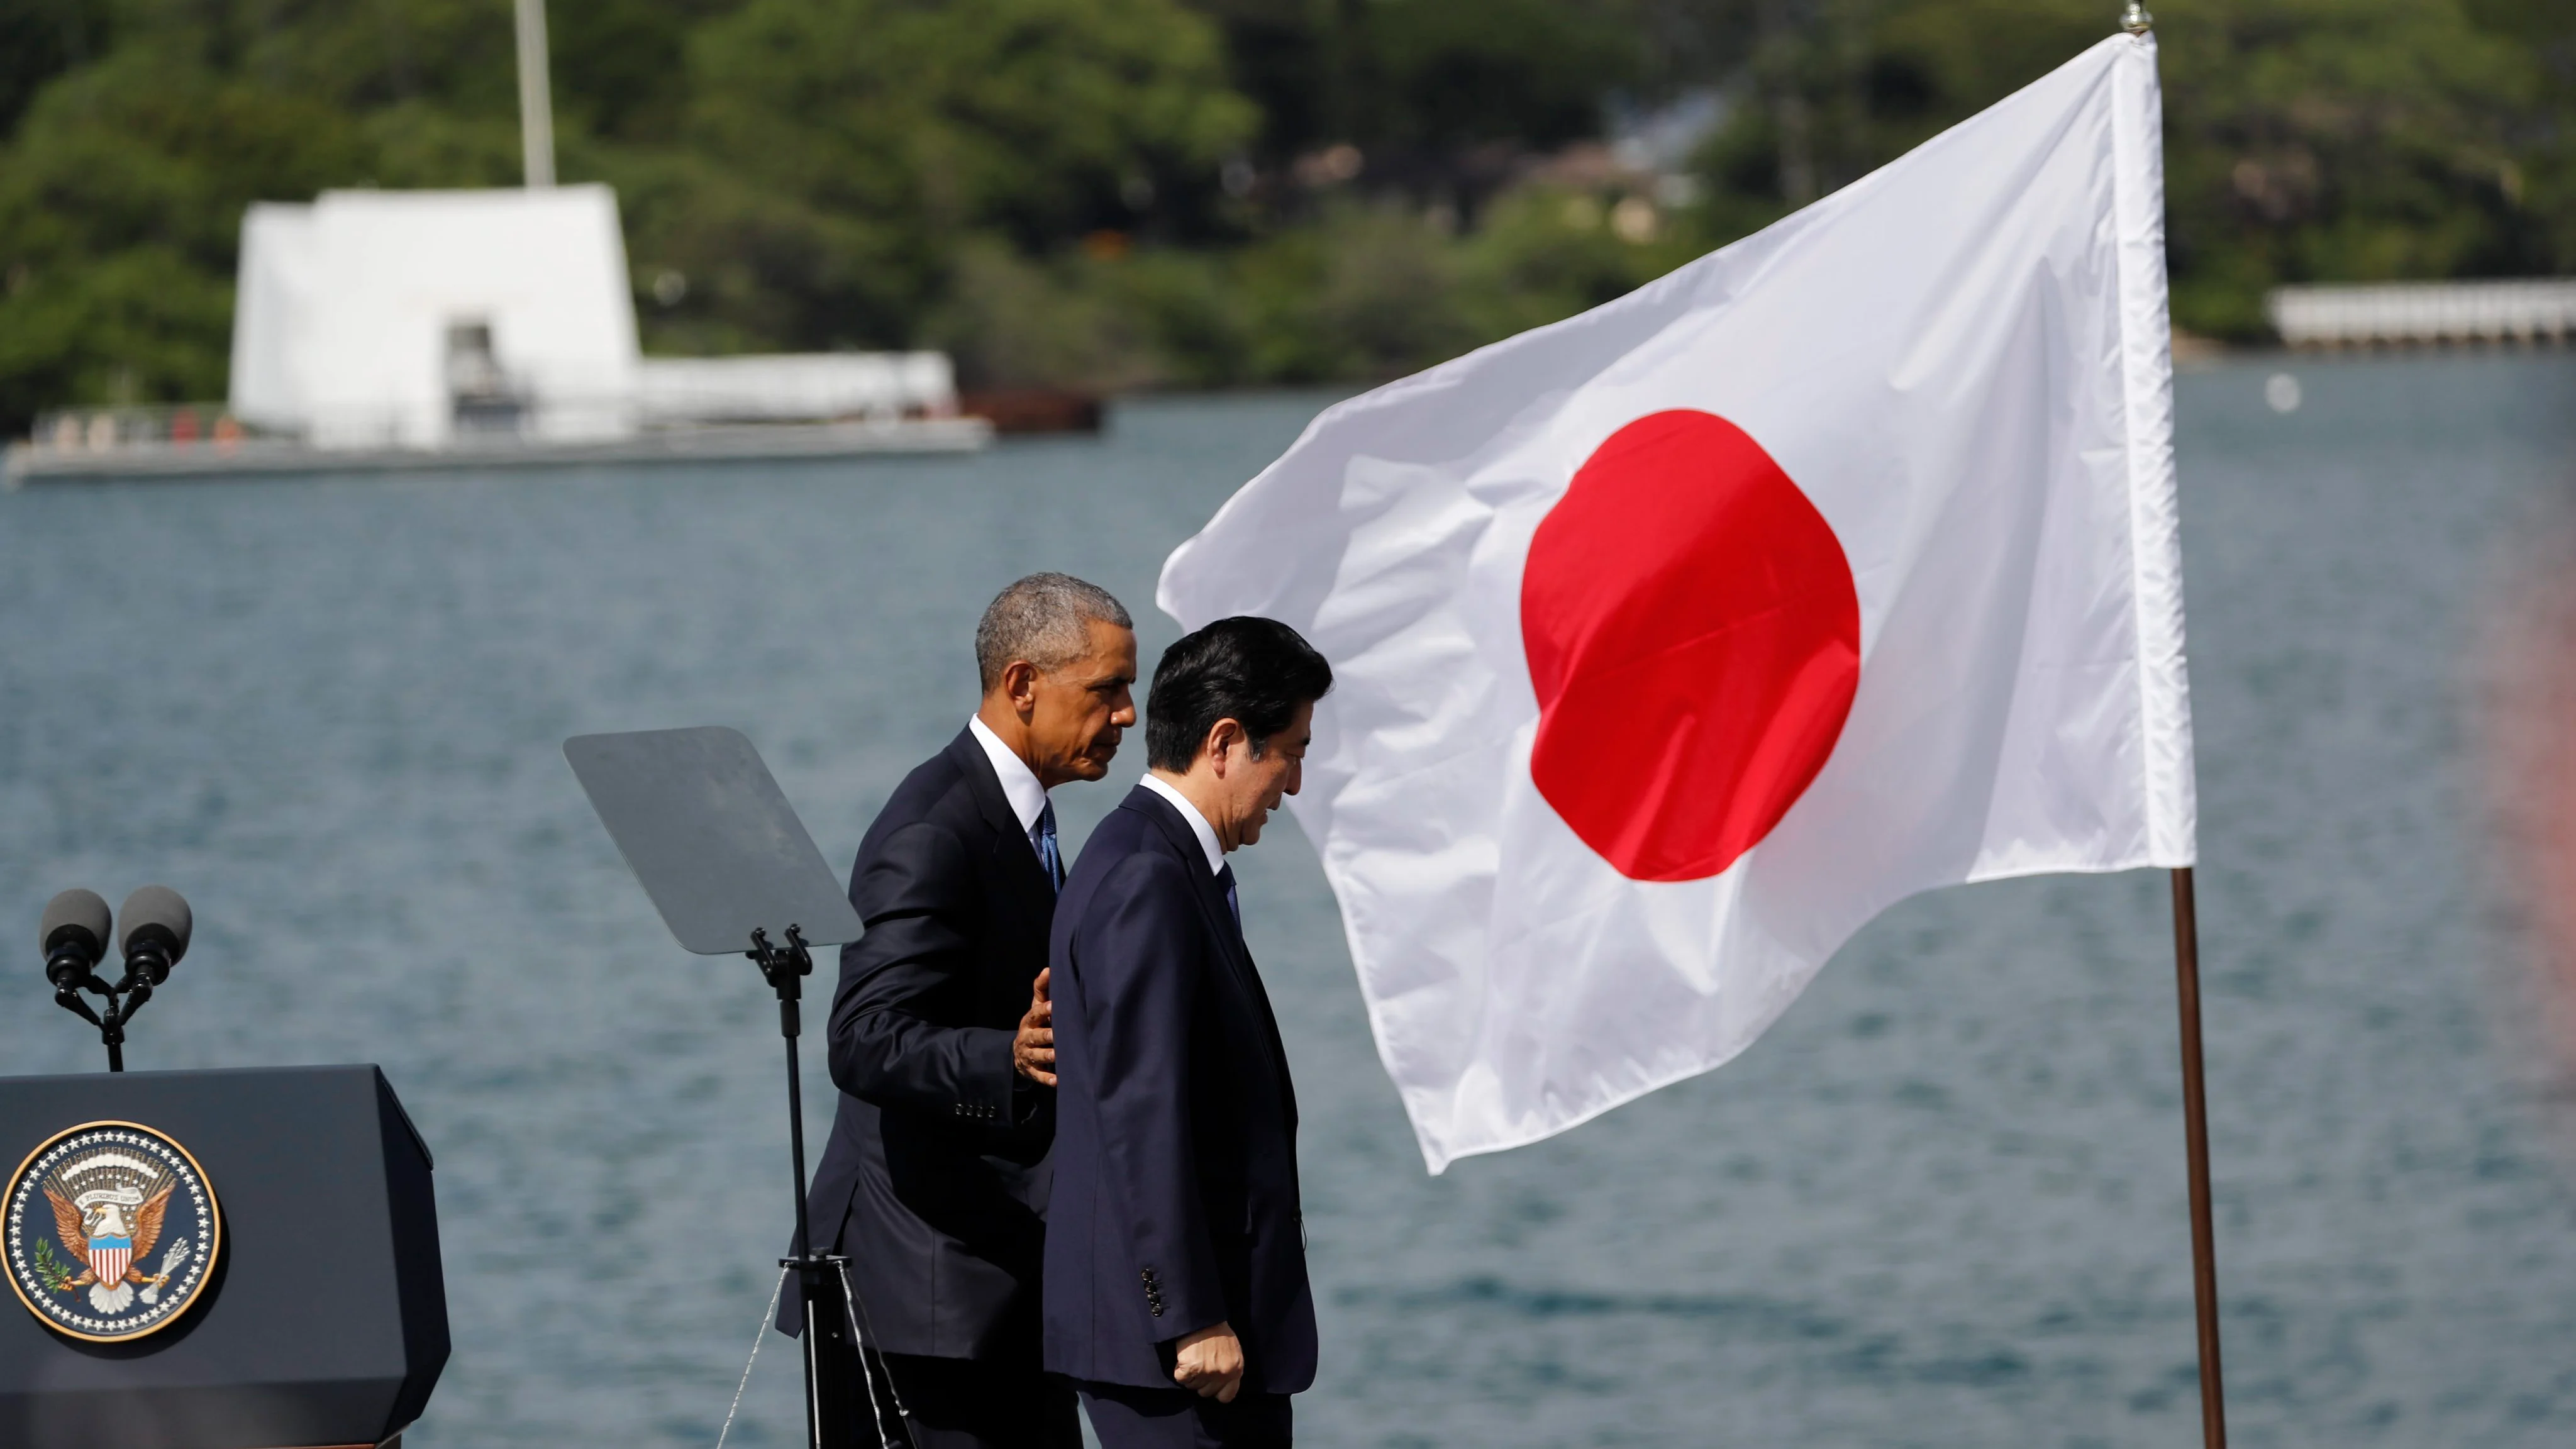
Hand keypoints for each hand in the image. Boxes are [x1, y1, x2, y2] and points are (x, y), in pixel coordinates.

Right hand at [1013, 967, 1054, 1085]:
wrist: (1018, 1051)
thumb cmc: (1035, 1024)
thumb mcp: (1036, 1007)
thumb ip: (1042, 989)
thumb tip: (1049, 968)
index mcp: (1029, 1021)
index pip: (1034, 1014)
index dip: (1042, 1010)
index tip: (1053, 1006)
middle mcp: (1027, 1038)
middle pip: (1036, 1036)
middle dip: (1046, 1035)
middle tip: (1057, 1034)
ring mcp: (1029, 1055)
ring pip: (1037, 1055)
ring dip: (1047, 1055)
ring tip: (1057, 1055)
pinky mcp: (1032, 1070)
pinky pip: (1039, 1075)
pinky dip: (1048, 1078)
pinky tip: (1058, 1080)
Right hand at [1172, 1322, 1243, 1401]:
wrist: (1202, 1316)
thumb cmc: (1217, 1330)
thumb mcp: (1233, 1351)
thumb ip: (1230, 1368)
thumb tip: (1221, 1384)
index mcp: (1236, 1370)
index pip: (1227, 1396)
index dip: (1216, 1392)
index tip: (1211, 1385)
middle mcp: (1223, 1374)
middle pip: (1206, 1393)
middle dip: (1201, 1382)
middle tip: (1199, 1366)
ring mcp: (1207, 1372)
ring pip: (1192, 1386)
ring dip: (1190, 1376)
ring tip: (1193, 1358)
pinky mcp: (1190, 1368)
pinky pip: (1180, 1378)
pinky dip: (1179, 1370)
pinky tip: (1184, 1357)